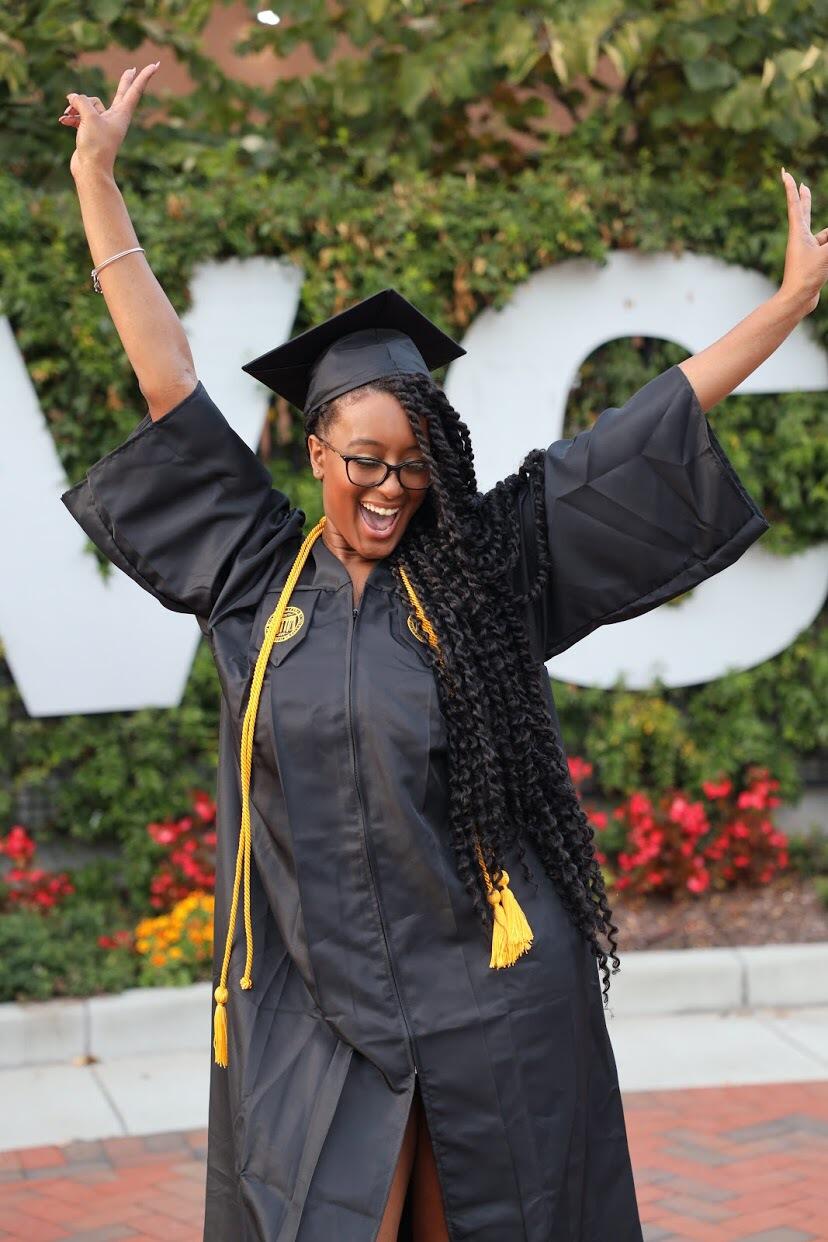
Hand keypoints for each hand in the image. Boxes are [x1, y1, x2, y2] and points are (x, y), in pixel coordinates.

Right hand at [58, 63, 159, 179]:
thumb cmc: (95, 145)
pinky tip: (63, 120)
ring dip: (76, 106)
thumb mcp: (88, 117)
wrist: (90, 170)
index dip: (143, 76)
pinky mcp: (91, 130)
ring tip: (68, 114)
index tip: (155, 65)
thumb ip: (81, 101)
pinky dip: (72, 116)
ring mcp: (103, 124)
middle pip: (120, 93)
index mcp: (122, 114)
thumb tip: (72, 98)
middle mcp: (114, 118)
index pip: (135, 90)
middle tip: (132, 70)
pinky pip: (81, 115)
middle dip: (124, 81)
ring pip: (89, 104)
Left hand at [779, 166, 827, 315]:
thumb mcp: (827, 253)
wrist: (798, 299)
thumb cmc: (807, 276)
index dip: (791, 187)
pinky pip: (827, 247)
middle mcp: (801, 239)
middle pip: (803, 212)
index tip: (784, 173)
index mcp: (798, 233)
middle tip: (802, 185)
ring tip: (818, 243)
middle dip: (804, 198)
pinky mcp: (813, 260)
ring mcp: (807, 250)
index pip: (794, 204)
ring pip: (824, 233)